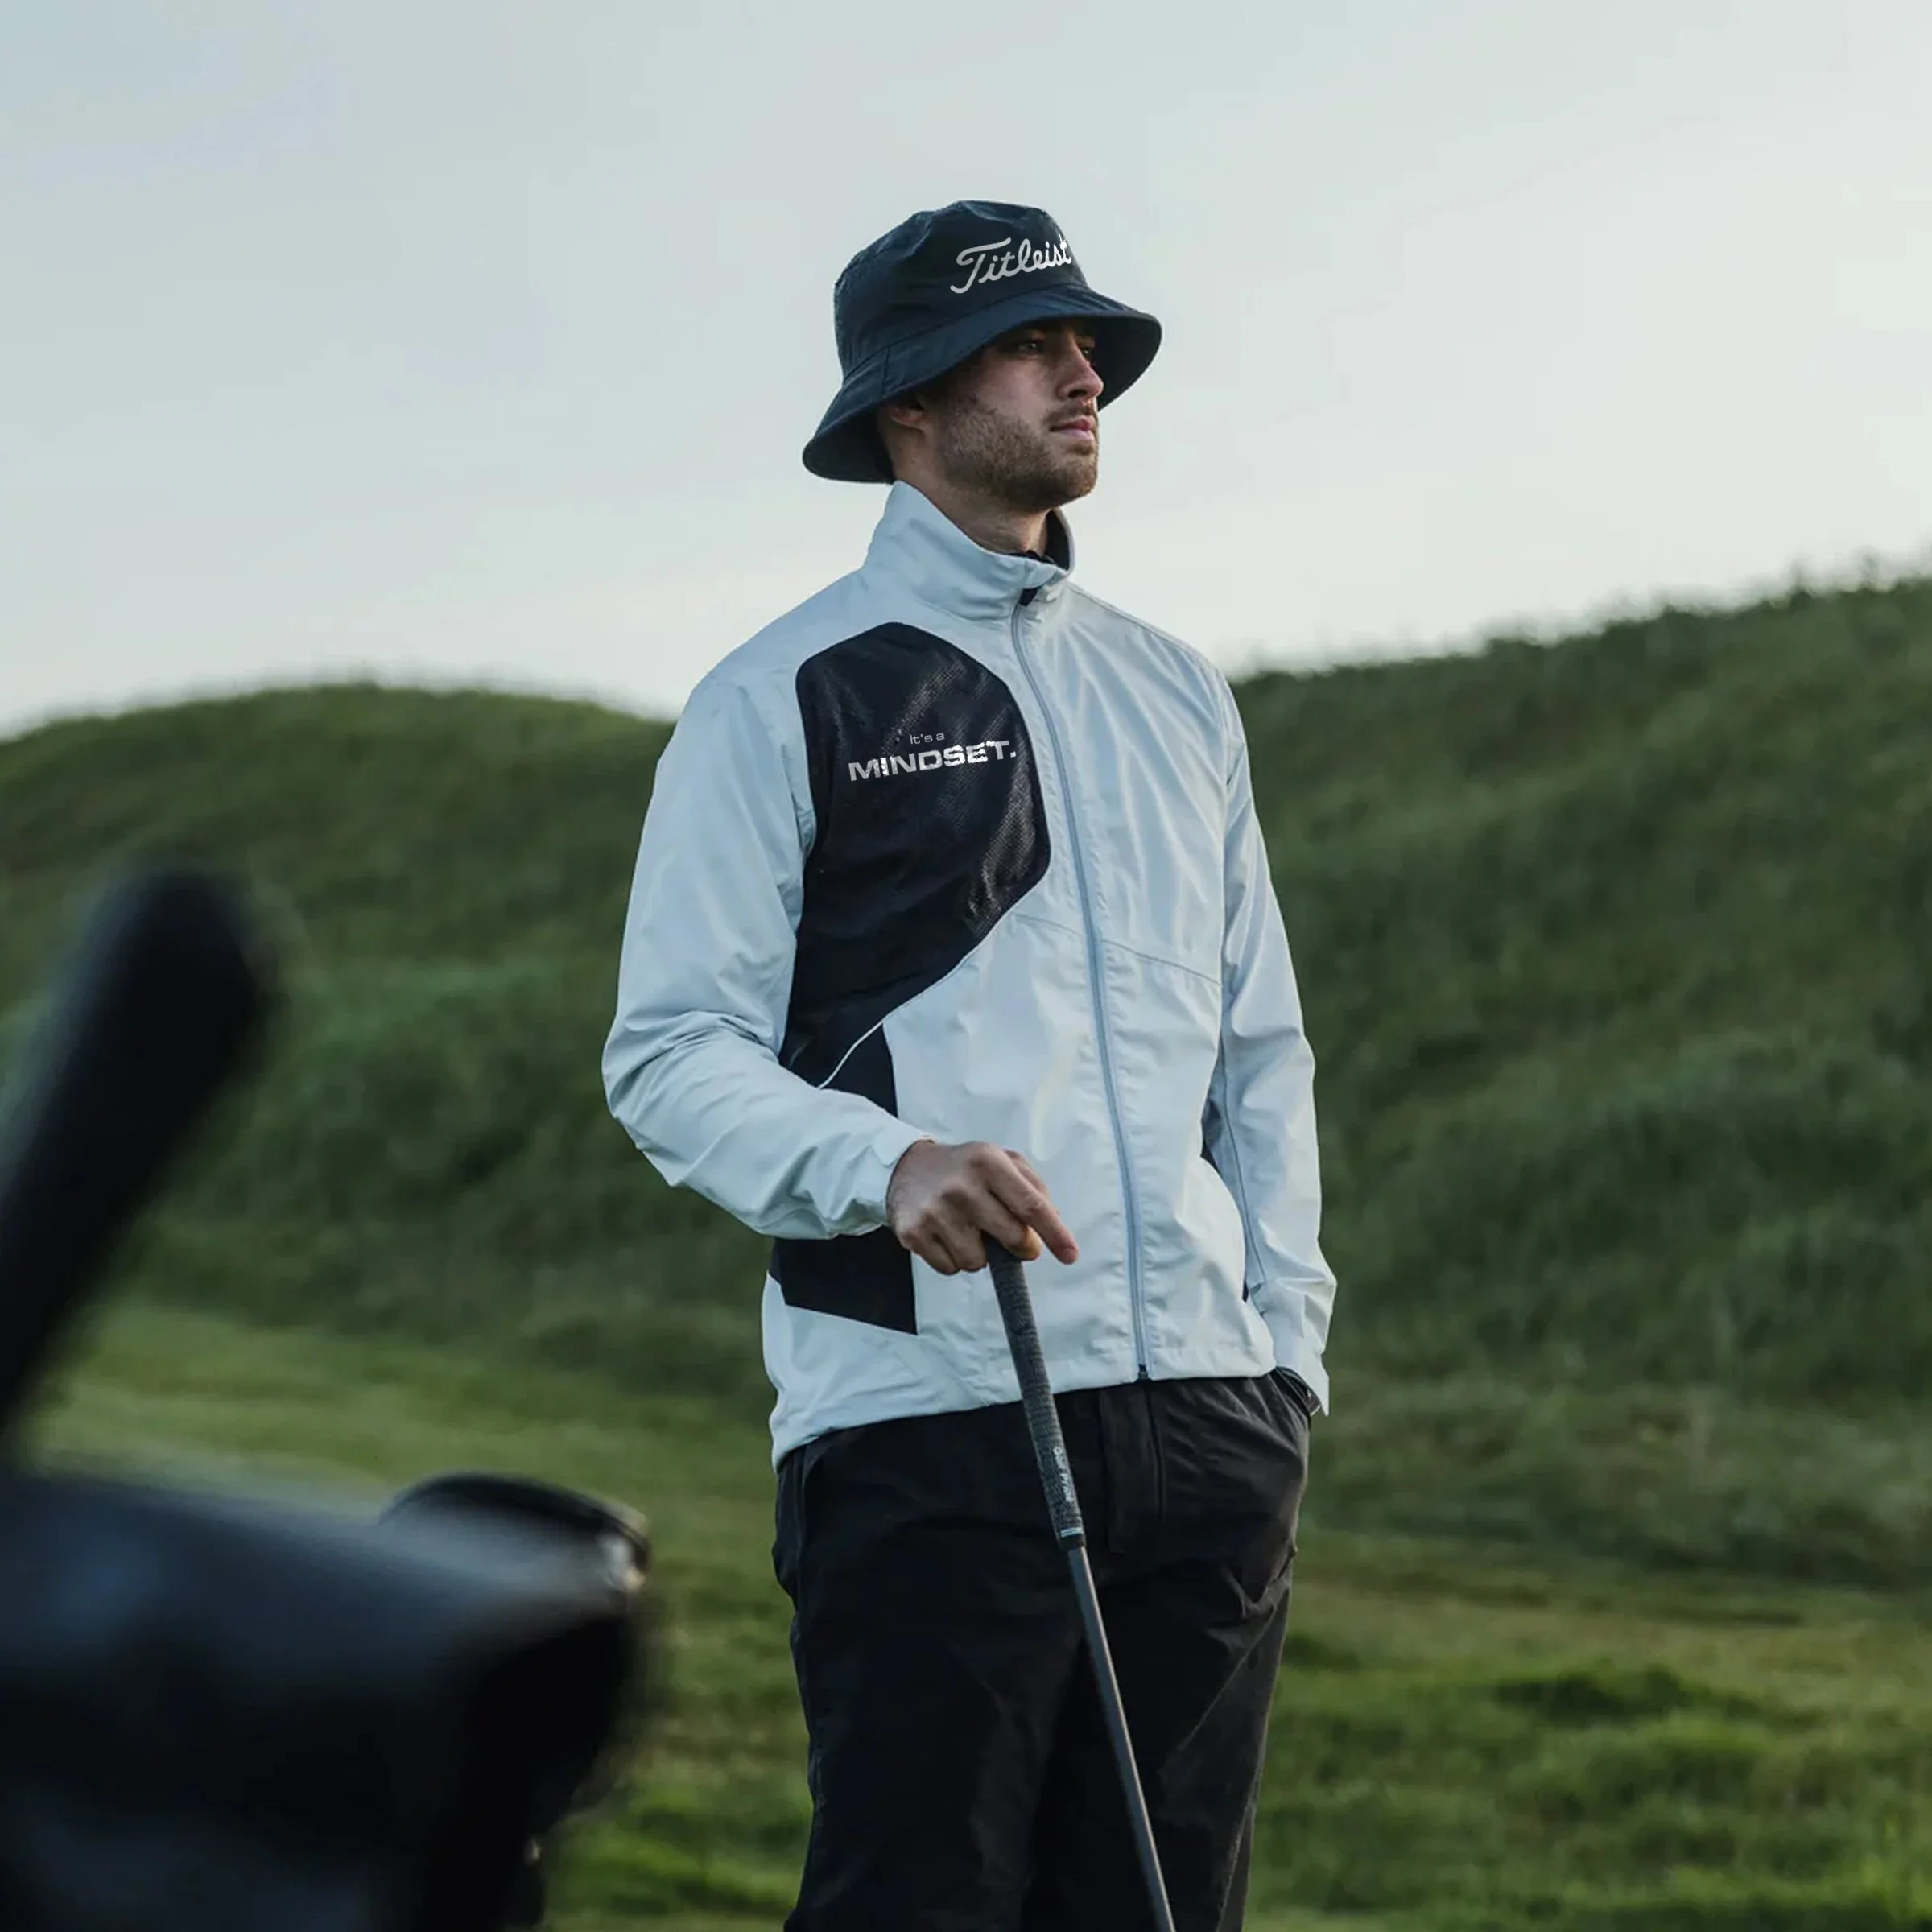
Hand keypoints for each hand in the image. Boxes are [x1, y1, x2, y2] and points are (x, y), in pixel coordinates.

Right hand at [885, 1140, 1078, 1275]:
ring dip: (981, 1254)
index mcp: (987, 1162)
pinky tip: (946, 1234)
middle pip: (1012, 1237)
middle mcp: (961, 1186)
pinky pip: (951, 1269)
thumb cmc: (964, 1167)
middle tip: (1015, 1240)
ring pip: (978, 1261)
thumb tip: (1054, 1222)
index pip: (1031, 1205)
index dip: (1055, 1234)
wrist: (904, 1167)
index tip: (1071, 1256)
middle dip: (1022, 1247)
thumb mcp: (1000, 1160)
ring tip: (967, 1228)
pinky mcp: (914, 1234)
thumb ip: (1032, 1186)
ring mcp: (935, 1212)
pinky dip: (954, 1259)